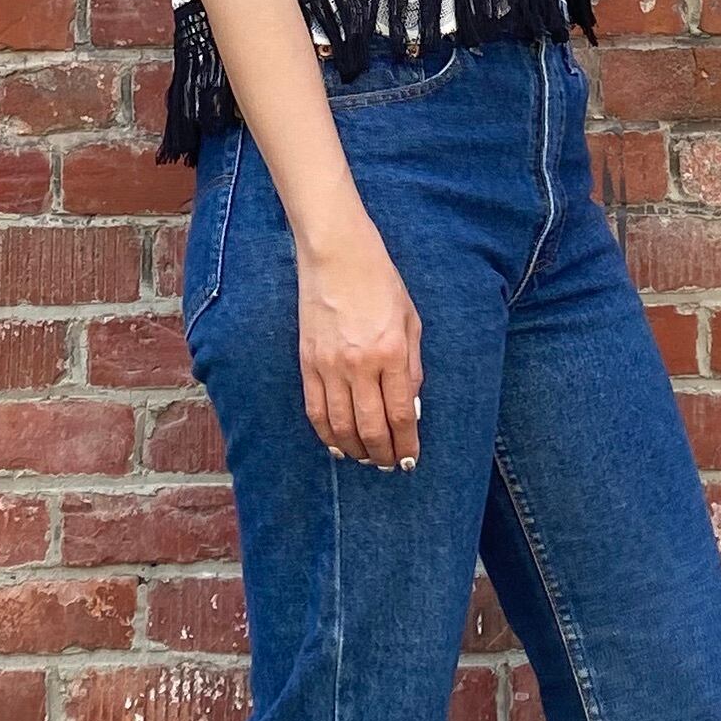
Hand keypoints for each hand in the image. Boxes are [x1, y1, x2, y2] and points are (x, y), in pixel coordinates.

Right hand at [296, 222, 422, 467]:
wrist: (336, 255)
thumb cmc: (380, 282)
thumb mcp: (411, 321)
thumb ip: (412, 366)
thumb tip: (410, 408)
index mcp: (391, 353)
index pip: (400, 415)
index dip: (407, 444)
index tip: (411, 459)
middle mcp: (359, 365)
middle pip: (371, 428)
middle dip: (384, 454)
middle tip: (391, 465)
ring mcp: (329, 365)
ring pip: (341, 426)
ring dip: (357, 450)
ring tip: (368, 459)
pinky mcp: (307, 362)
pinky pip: (315, 410)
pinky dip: (327, 433)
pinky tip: (338, 445)